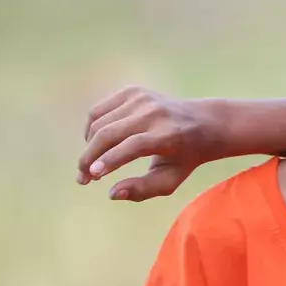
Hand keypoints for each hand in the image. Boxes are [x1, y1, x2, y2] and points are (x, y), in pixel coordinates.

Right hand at [77, 86, 219, 200]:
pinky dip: (91, 129)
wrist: (203, 122)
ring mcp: (142, 98)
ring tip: (89, 166)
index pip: (132, 146)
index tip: (91, 177)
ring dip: (88, 146)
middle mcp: (154, 113)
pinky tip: (95, 144)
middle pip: (109, 133)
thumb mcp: (170, 179)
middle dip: (89, 157)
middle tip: (82, 179)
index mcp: (168, 135)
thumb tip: (111, 193)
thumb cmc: (185, 157)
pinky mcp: (132, 91)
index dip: (109, 160)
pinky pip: (99, 110)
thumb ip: (143, 189)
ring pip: (98, 122)